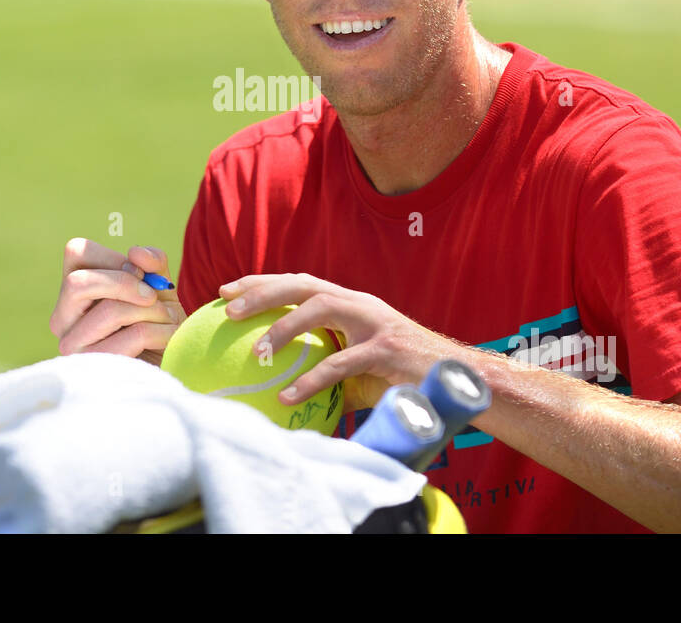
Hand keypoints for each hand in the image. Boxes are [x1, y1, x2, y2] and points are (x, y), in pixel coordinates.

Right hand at [51, 238, 184, 364]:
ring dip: (151, 310)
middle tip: (153, 295)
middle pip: (78, 283)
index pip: (76, 252)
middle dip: (124, 283)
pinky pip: (131, 337)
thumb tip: (135, 252)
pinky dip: (159, 331)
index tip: (140, 274)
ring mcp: (73, 347)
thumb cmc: (159, 322)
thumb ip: (152, 263)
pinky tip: (168, 337)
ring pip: (108, 312)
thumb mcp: (160, 286)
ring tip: (168, 318)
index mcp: (73, 293)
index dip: (113, 258)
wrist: (172, 362)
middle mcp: (63, 319)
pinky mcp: (97, 370)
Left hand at [218, 273, 467, 413]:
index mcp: (351, 303)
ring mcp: (375, 323)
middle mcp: (360, 304)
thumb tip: (278, 390)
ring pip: (321, 309)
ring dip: (285, 326)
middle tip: (228, 308)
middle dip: (264, 291)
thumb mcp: (356, 368)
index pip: (300, 283)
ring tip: (256, 350)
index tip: (226, 291)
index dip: (263, 283)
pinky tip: (285, 397)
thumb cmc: (400, 378)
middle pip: (305, 285)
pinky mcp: (386, 350)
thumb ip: (325, 369)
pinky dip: (311, 380)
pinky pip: (341, 363)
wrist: (454, 382)